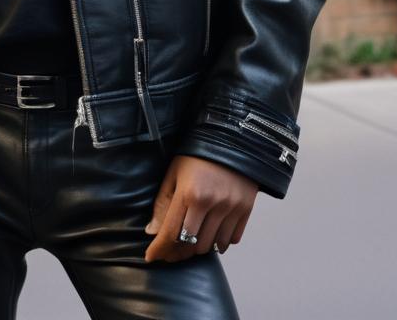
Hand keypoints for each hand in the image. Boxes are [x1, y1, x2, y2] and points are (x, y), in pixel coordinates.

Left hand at [143, 155, 257, 262]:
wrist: (232, 139)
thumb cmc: (197, 155)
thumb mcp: (174, 172)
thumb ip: (163, 203)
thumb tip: (152, 232)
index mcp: (189, 193)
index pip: (171, 232)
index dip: (159, 249)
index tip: (151, 256)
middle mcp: (211, 204)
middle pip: (191, 244)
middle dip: (178, 251)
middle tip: (171, 250)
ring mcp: (230, 208)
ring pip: (212, 246)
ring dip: (199, 247)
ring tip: (191, 240)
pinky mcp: (245, 210)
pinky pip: (231, 240)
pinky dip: (220, 242)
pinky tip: (212, 233)